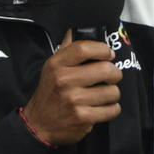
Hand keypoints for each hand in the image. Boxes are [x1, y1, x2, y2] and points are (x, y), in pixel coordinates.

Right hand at [22, 29, 122, 145]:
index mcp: (57, 64)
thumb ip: (66, 49)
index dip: (103, 49)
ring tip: (105, 94)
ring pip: (112, 91)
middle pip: (105, 69)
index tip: (109, 54)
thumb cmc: (50, 92)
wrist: (38, 124)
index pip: (84, 48)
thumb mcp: (52, 68)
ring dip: (113, 93)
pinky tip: (104, 107)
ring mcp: (74, 100)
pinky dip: (112, 109)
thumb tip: (76, 29)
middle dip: (115, 73)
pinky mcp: (82, 118)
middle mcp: (64, 80)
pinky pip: (111, 109)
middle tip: (112, 77)